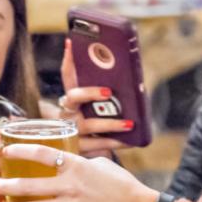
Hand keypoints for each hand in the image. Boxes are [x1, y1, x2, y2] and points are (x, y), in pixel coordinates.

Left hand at [0, 144, 157, 201]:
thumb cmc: (122, 185)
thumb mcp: (100, 165)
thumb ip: (78, 163)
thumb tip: (61, 160)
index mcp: (77, 166)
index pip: (44, 154)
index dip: (22, 151)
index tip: (5, 150)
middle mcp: (71, 186)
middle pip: (31, 186)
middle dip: (7, 186)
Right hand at [50, 39, 129, 156]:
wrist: (85, 158)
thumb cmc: (97, 128)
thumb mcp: (99, 110)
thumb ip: (108, 97)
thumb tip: (133, 83)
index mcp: (71, 99)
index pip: (67, 75)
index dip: (68, 59)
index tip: (72, 43)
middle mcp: (67, 113)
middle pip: (73, 97)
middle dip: (90, 92)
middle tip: (109, 92)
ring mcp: (70, 132)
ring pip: (88, 125)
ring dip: (110, 123)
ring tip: (129, 123)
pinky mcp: (77, 150)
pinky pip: (96, 146)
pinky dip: (113, 142)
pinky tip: (129, 141)